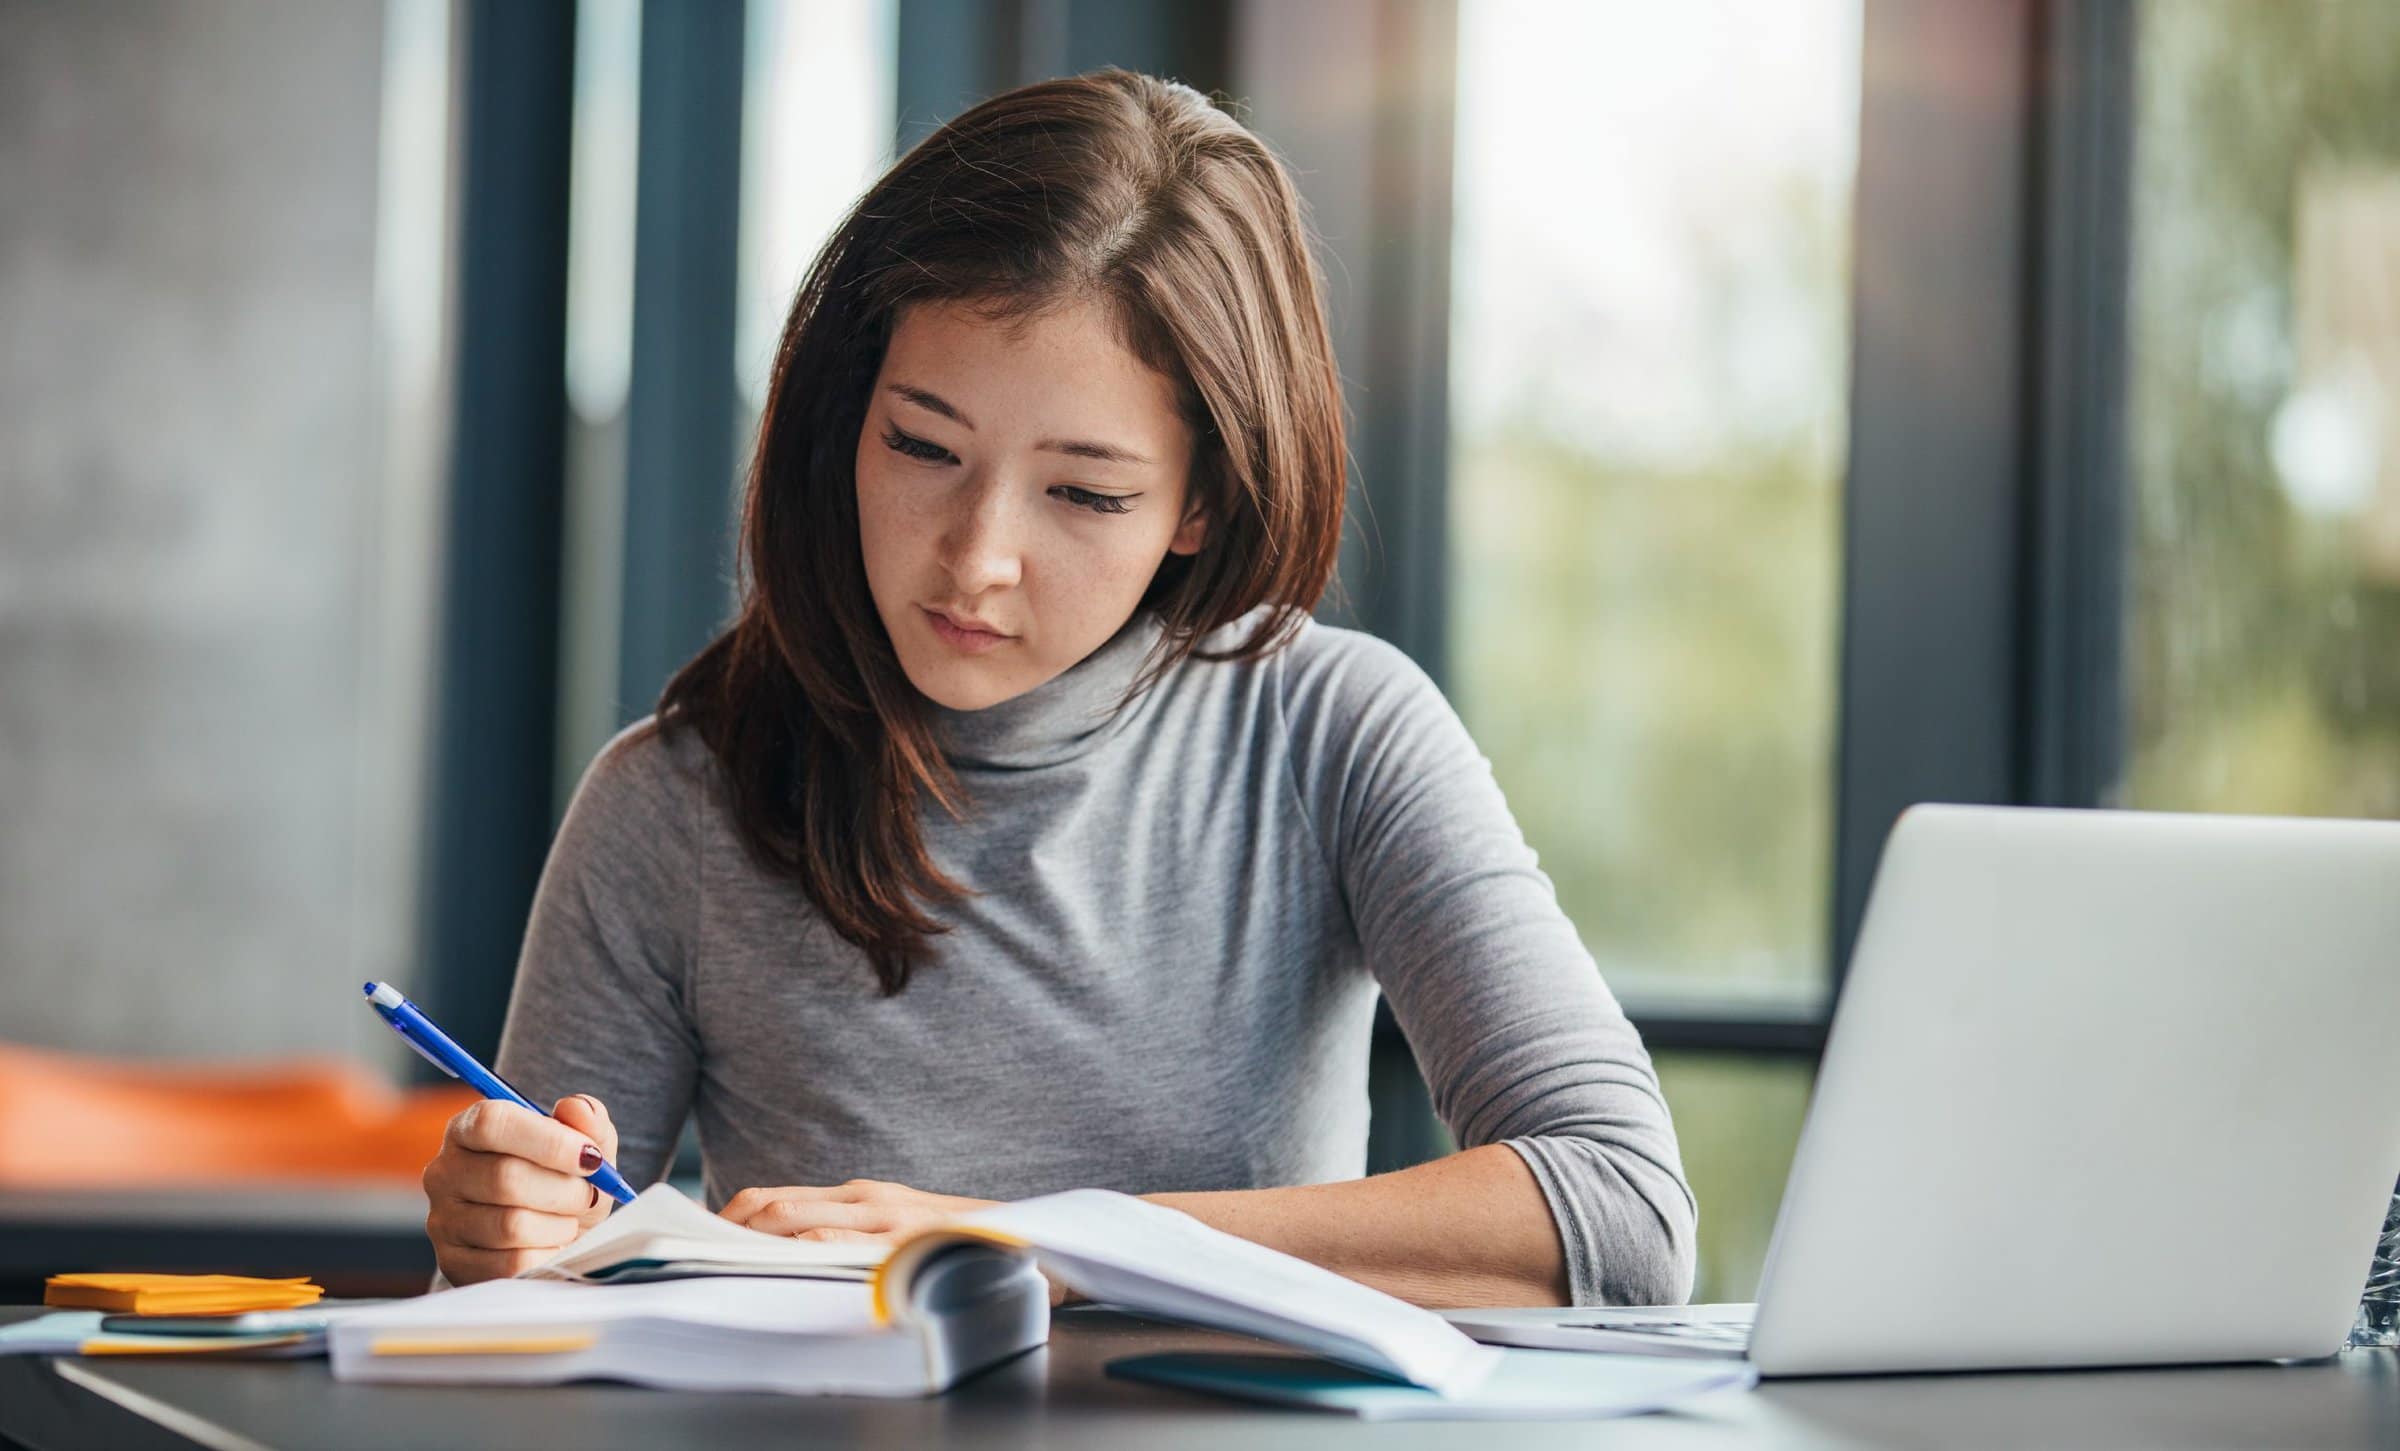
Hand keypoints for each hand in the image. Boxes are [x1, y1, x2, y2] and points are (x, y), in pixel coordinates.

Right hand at [422, 1094, 618, 1285]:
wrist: (549, 1236)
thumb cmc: (563, 1182)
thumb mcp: (584, 1147)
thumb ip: (587, 1120)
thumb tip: (576, 1108)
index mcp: (468, 1129)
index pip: (493, 1123)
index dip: (548, 1140)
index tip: (591, 1157)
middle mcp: (444, 1172)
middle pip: (505, 1177)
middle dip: (564, 1190)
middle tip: (588, 1196)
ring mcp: (443, 1220)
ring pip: (510, 1225)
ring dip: (558, 1225)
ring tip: (569, 1221)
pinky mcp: (453, 1263)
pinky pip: (510, 1264)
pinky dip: (546, 1256)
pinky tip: (553, 1246)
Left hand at [721, 1179, 1072, 1306]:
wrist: (1028, 1240)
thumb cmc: (955, 1244)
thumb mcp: (894, 1229)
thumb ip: (848, 1235)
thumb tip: (783, 1258)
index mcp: (856, 1196)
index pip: (770, 1200)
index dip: (725, 1219)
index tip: (691, 1245)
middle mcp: (864, 1200)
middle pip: (770, 1207)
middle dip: (722, 1232)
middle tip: (685, 1258)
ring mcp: (882, 1220)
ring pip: (795, 1224)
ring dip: (749, 1243)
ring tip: (711, 1264)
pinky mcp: (901, 1241)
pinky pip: (836, 1246)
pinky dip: (798, 1257)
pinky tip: (774, 1273)